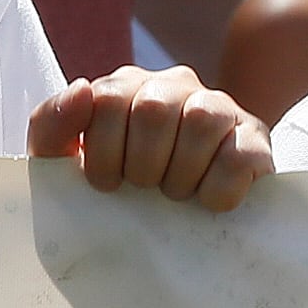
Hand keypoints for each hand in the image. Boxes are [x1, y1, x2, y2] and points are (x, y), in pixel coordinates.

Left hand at [26, 66, 271, 209]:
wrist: (182, 223)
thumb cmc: (118, 185)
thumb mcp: (68, 161)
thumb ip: (51, 125)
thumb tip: (81, 89)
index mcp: (126, 86)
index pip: (107, 98)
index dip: (103, 152)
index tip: (107, 183)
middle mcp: (175, 85)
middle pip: (153, 110)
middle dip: (142, 166)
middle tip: (145, 189)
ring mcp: (220, 107)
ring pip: (201, 121)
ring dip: (180, 175)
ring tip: (176, 194)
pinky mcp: (255, 139)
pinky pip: (241, 155)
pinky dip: (218, 188)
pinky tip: (207, 201)